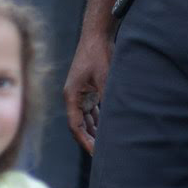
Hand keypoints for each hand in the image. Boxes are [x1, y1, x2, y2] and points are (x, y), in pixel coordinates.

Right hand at [64, 30, 113, 153]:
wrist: (97, 34)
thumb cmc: (98, 53)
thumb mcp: (104, 77)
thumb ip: (107, 97)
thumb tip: (115, 117)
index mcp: (72, 96)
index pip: (76, 126)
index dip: (85, 141)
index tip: (96, 153)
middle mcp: (74, 96)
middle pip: (80, 124)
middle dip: (90, 138)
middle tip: (103, 153)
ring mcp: (82, 92)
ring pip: (87, 117)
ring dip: (96, 129)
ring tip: (108, 143)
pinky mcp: (89, 87)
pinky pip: (93, 108)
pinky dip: (100, 118)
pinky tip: (110, 126)